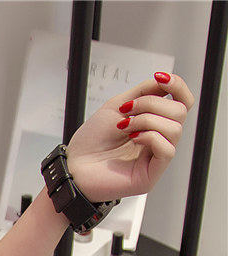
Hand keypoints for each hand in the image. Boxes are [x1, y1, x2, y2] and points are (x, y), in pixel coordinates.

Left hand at [66, 72, 194, 202]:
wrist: (73, 165)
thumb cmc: (91, 141)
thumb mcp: (117, 106)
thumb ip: (144, 92)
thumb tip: (166, 82)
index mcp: (153, 124)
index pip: (183, 103)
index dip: (178, 86)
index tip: (161, 78)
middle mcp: (158, 140)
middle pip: (180, 112)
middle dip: (152, 104)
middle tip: (126, 112)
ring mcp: (155, 158)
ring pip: (175, 129)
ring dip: (147, 120)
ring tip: (124, 127)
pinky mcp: (151, 175)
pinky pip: (167, 149)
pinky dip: (150, 137)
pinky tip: (133, 139)